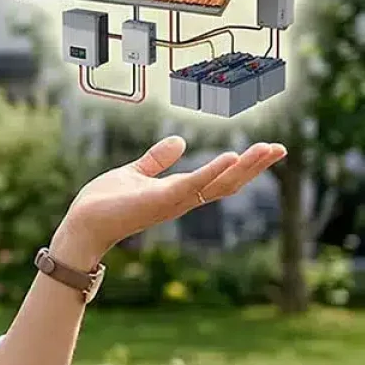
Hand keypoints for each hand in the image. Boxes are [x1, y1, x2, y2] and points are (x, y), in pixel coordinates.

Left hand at [52, 135, 285, 265]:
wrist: (82, 223)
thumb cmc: (105, 203)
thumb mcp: (135, 173)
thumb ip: (157, 160)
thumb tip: (179, 140)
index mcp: (178, 191)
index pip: (219, 177)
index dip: (244, 164)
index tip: (268, 149)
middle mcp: (181, 199)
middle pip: (227, 182)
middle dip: (255, 166)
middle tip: (281, 149)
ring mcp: (172, 201)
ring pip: (217, 184)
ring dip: (244, 167)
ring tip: (267, 149)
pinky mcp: (159, 200)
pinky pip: (192, 185)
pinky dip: (212, 172)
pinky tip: (231, 157)